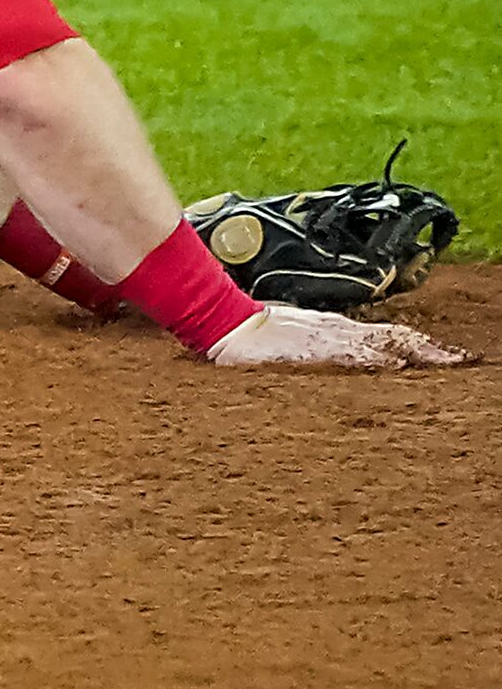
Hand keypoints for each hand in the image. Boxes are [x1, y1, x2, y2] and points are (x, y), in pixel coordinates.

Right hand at [207, 302, 473, 369]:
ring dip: (419, 352)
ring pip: (384, 341)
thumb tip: (349, 364)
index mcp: (337, 329)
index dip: (421, 345)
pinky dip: (376, 358)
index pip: (389, 335)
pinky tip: (395, 365)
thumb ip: (321, 349)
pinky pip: (350, 353)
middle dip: (433, 350)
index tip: (448, 356)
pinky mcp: (311, 348)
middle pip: (397, 336)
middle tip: (465, 361)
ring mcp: (328, 337)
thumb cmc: (255, 337)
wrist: (222, 323)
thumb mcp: (296, 343)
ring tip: (449, 363)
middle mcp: (340, 330)